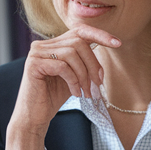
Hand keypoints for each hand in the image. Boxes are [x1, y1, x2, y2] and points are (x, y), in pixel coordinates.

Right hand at [5, 26, 120, 149]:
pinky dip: (73, 80)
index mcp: (53, 44)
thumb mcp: (74, 76)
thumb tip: (106, 48)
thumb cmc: (53, 97)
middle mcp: (42, 44)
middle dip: (93, 64)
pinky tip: (76, 93)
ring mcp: (36, 53)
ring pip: (72, 53)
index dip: (99, 34)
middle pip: (78, 42)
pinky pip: (62, 66)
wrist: (34, 117)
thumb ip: (84, 61)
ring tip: (86, 92)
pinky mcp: (33, 64)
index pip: (79, 31)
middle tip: (98, 84)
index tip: (117, 43)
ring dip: (84, 75)